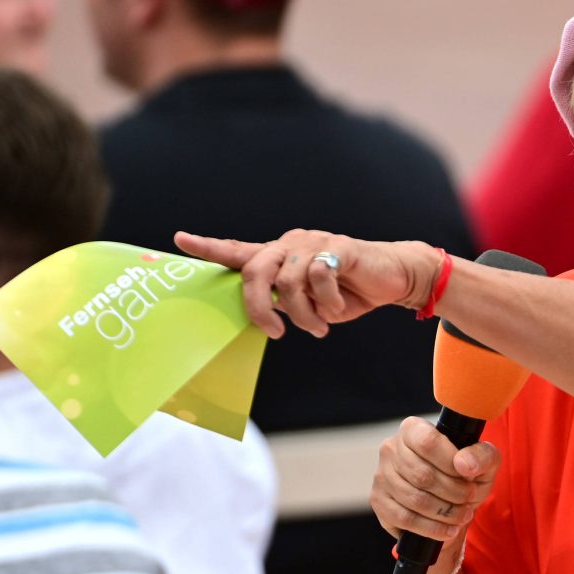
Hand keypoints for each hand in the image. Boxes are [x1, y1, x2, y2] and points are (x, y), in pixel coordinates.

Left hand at [175, 229, 441, 338]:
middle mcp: (290, 245)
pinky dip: (328, 301)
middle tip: (277, 333)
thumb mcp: (311, 304)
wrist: (393, 278)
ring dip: (304, 314)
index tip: (181, 240)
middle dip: (259, 309)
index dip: (209, 247)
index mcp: (279, 257)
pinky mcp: (338, 247)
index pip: (238, 251)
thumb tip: (265, 316)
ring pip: (288, 282)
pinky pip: (320, 277)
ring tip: (320, 326)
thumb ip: (285, 302)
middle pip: (254, 272)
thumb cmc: (348, 293)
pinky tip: (339, 305)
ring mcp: (313, 243)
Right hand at [370, 416, 499, 547]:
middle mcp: (391, 448)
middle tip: (469, 498)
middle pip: (422, 475)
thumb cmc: (465, 474)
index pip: (428, 442)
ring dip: (445, 512)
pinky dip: (431, 528)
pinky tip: (448, 529)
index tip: (468, 477)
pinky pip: (405, 519)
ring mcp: (381, 475)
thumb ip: (481, 456)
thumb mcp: (484, 461)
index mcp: (413, 429)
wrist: (451, 500)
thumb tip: (464, 464)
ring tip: (462, 515)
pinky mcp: (379, 501)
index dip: (450, 463)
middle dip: (453, 492)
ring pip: (414, 499)